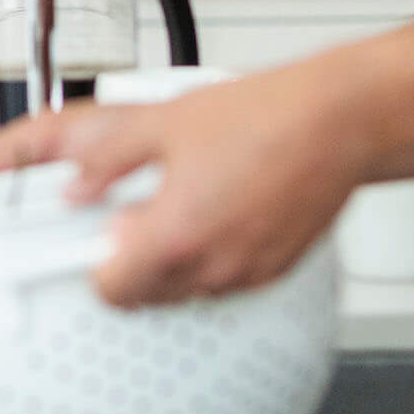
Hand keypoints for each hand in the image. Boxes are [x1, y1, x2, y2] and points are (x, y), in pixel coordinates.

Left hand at [0, 62, 371, 306]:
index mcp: (176, 233)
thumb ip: (105, 159)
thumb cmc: (265, 116)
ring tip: (180, 203)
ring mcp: (248, 274)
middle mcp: (213, 266)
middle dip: (128, 263)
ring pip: (184, 292)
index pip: (111, 290)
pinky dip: (209, 258)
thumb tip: (74, 186)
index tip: (91, 241)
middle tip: (132, 215)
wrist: (339, 120)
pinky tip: (218, 209)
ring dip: (169, 263)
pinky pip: (223, 282)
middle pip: (144, 296)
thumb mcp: (163, 122)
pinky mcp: (275, 271)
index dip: (93, 266)